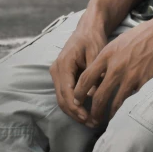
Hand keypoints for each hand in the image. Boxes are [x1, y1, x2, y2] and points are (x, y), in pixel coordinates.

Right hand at [50, 10, 107, 124]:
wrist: (87, 28)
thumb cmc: (92, 38)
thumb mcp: (96, 53)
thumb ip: (92, 74)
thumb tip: (92, 96)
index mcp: (63, 64)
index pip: (67, 92)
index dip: (77, 108)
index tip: (89, 118)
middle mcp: (56, 69)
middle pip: (62, 99)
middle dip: (76, 114)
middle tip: (92, 124)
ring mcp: (56, 73)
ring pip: (62, 99)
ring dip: (74, 112)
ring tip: (90, 121)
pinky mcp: (61, 76)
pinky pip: (64, 94)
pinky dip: (73, 105)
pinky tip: (86, 111)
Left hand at [72, 15, 152, 125]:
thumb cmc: (141, 35)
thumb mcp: (117, 42)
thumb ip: (106, 59)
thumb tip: (97, 74)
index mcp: (107, 55)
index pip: (86, 78)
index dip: (79, 93)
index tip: (77, 101)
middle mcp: (116, 67)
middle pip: (98, 96)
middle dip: (93, 111)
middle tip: (91, 118)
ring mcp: (130, 76)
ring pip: (115, 103)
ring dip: (110, 115)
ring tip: (107, 121)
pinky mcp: (144, 82)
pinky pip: (133, 101)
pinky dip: (128, 110)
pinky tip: (126, 114)